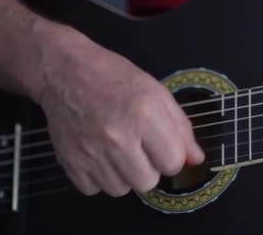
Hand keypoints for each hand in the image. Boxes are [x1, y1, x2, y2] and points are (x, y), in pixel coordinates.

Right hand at [33, 28, 203, 196]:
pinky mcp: (70, 161)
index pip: (173, 163)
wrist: (66, 72)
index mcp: (145, 116)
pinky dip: (98, 177)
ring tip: (118, 150)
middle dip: (149, 168)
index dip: (171, 157)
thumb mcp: (157, 93)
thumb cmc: (114, 78)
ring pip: (121, 190)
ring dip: (123, 175)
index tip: (162, 146)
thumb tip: (196, 159)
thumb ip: (180, 128)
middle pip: (147, 182)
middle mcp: (118, 137)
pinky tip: (99, 155)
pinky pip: (93, 189)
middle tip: (139, 148)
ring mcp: (92, 151)